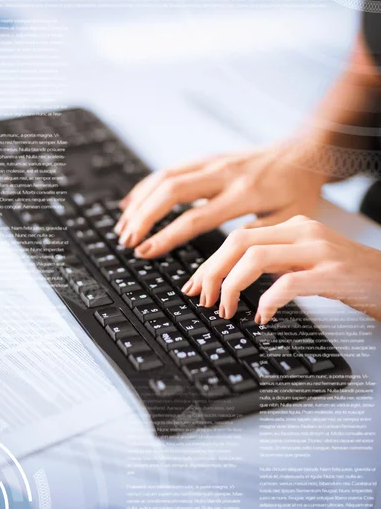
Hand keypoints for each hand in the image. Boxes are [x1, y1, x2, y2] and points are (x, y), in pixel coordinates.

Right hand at [115, 142, 326, 258]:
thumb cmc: (298, 190)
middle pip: (171, 191)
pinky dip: (148, 185)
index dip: (166, 236)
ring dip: (141, 201)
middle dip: (143, 217)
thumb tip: (223, 267)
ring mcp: (213, 162)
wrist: (305, 152)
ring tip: (123, 224)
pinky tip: (134, 200)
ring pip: (166, 177)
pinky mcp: (208, 158)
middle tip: (127, 240)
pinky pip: (171, 169)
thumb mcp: (288, 221)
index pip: (194, 217)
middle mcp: (223, 174)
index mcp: (243, 193)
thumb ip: (254, 240)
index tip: (145, 251)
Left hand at [182, 215, 380, 322]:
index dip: (210, 262)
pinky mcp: (332, 273)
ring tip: (225, 309)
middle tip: (201, 299)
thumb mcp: (305, 260)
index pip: (238, 237)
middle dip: (211, 272)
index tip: (194, 285)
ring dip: (231, 286)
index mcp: (291, 226)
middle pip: (238, 242)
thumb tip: (232, 278)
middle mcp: (301, 231)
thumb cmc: (347, 274)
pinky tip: (262, 316)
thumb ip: (274, 261)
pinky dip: (267, 300)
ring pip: (256, 257)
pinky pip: (288, 282)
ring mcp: (317, 250)